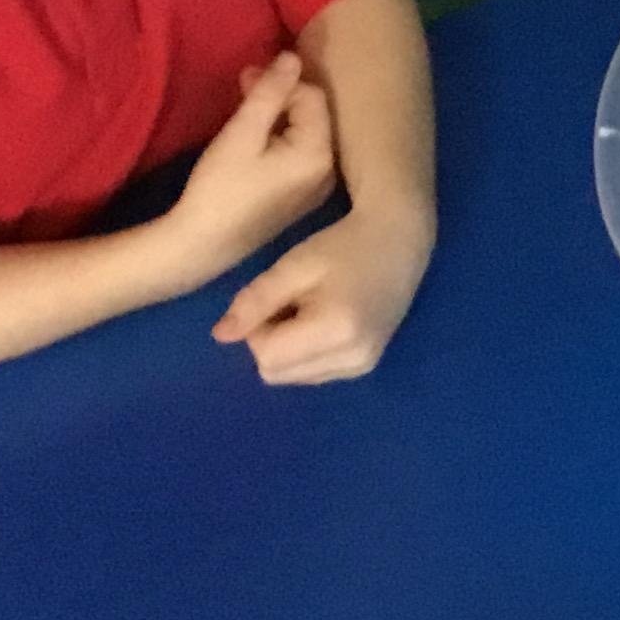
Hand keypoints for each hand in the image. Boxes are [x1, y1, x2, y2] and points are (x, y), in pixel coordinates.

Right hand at [165, 53, 337, 278]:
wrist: (201, 246)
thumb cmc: (219, 188)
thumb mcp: (242, 134)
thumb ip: (269, 93)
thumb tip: (292, 57)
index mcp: (319, 154)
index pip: (312, 96)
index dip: (280, 82)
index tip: (245, 79)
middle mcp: (329, 172)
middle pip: (313, 113)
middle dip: (280, 97)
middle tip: (243, 89)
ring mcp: (317, 187)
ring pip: (306, 132)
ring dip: (278, 116)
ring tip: (245, 113)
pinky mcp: (301, 197)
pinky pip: (300, 153)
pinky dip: (280, 138)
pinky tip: (254, 140)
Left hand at [211, 201, 433, 384]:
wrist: (400, 242)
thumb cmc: (343, 246)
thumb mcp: (293, 266)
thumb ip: (254, 301)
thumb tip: (219, 336)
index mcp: (335, 331)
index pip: (265, 355)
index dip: (257, 327)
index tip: (276, 296)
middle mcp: (352, 359)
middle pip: (275, 373)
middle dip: (270, 341)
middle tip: (290, 302)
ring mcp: (361, 367)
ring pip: (292, 377)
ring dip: (287, 348)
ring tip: (310, 309)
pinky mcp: (364, 367)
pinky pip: (313, 374)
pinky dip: (306, 352)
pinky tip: (324, 320)